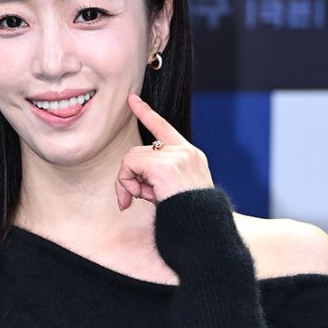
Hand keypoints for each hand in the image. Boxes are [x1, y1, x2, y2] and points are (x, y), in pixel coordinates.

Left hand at [115, 94, 214, 209]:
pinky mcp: (163, 166)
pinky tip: (141, 196)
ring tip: (143, 199)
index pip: (164, 128)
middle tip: (133, 198)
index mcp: (190, 155)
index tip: (131, 100)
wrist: (201, 227)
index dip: (146, 113)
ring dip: (129, 181)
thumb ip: (156, 177)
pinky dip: (127, 182)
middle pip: (140, 151)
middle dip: (131, 176)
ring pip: (132, 158)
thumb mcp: (174, 190)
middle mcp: (185, 152)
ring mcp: (175, 157)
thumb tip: (130, 180)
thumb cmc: (188, 216)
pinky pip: (130, 165)